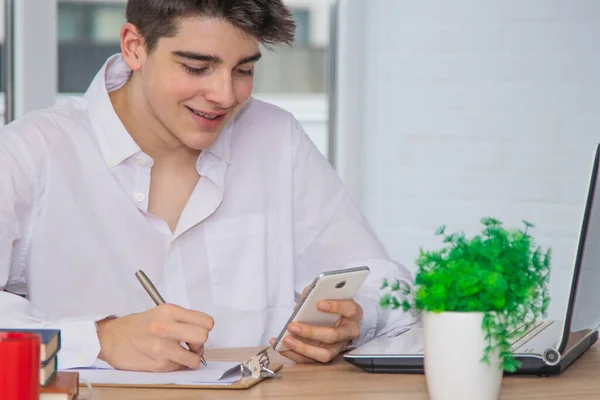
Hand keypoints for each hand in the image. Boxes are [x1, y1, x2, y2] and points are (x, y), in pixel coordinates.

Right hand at [96, 304, 213, 371]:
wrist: (112, 338)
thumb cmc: (138, 325)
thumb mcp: (162, 312)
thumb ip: (183, 319)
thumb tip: (204, 331)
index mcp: (169, 311)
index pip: (206, 321)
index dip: (205, 328)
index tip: (198, 330)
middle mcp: (165, 328)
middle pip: (203, 337)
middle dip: (200, 343)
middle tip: (191, 343)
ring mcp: (161, 348)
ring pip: (194, 358)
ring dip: (190, 358)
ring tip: (180, 352)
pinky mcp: (158, 364)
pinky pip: (180, 367)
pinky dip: (178, 365)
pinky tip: (167, 357)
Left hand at [270, 298, 362, 363]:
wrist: (339, 319)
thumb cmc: (332, 305)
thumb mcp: (329, 294)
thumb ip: (315, 293)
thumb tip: (301, 303)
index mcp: (352, 313)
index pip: (349, 309)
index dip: (335, 306)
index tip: (319, 304)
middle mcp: (348, 332)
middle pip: (333, 335)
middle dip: (311, 332)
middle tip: (293, 326)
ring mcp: (339, 347)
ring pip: (324, 354)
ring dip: (303, 348)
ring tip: (286, 339)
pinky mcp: (326, 355)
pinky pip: (311, 361)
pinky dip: (294, 354)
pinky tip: (281, 346)